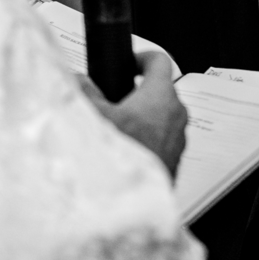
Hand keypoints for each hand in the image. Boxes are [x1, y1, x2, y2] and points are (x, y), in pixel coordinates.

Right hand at [80, 51, 186, 176]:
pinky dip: (147, 140)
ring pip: (161, 118)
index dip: (142, 56)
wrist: (134, 203)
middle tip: (115, 100)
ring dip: (142, 119)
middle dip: (137, 93)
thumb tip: (79, 81)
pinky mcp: (175, 160)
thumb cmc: (123, 158)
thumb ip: (86, 94)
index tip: (130, 61)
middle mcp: (176, 115)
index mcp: (161, 97)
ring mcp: (178, 139)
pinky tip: (125, 152)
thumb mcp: (96, 117)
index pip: (160, 60)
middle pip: (160, 91)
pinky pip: (162, 141)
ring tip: (117, 129)